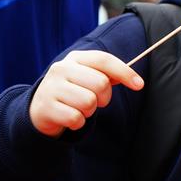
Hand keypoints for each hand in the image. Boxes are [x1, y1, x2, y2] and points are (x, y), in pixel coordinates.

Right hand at [29, 50, 143, 137]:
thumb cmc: (73, 91)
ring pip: (89, 102)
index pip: (104, 60)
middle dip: (104, 97)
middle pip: (100, 83)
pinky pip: (76, 118)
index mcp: (75, 58)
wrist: (40, 109)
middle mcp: (61, 68)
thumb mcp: (87, 77)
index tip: (139, 85)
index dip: (125, 72)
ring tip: (80, 108)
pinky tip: (70, 118)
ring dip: (89, 111)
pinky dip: (78, 123)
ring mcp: (51, 87)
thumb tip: (134, 80)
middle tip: (95, 101)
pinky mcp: (46, 107)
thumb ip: (108, 75)